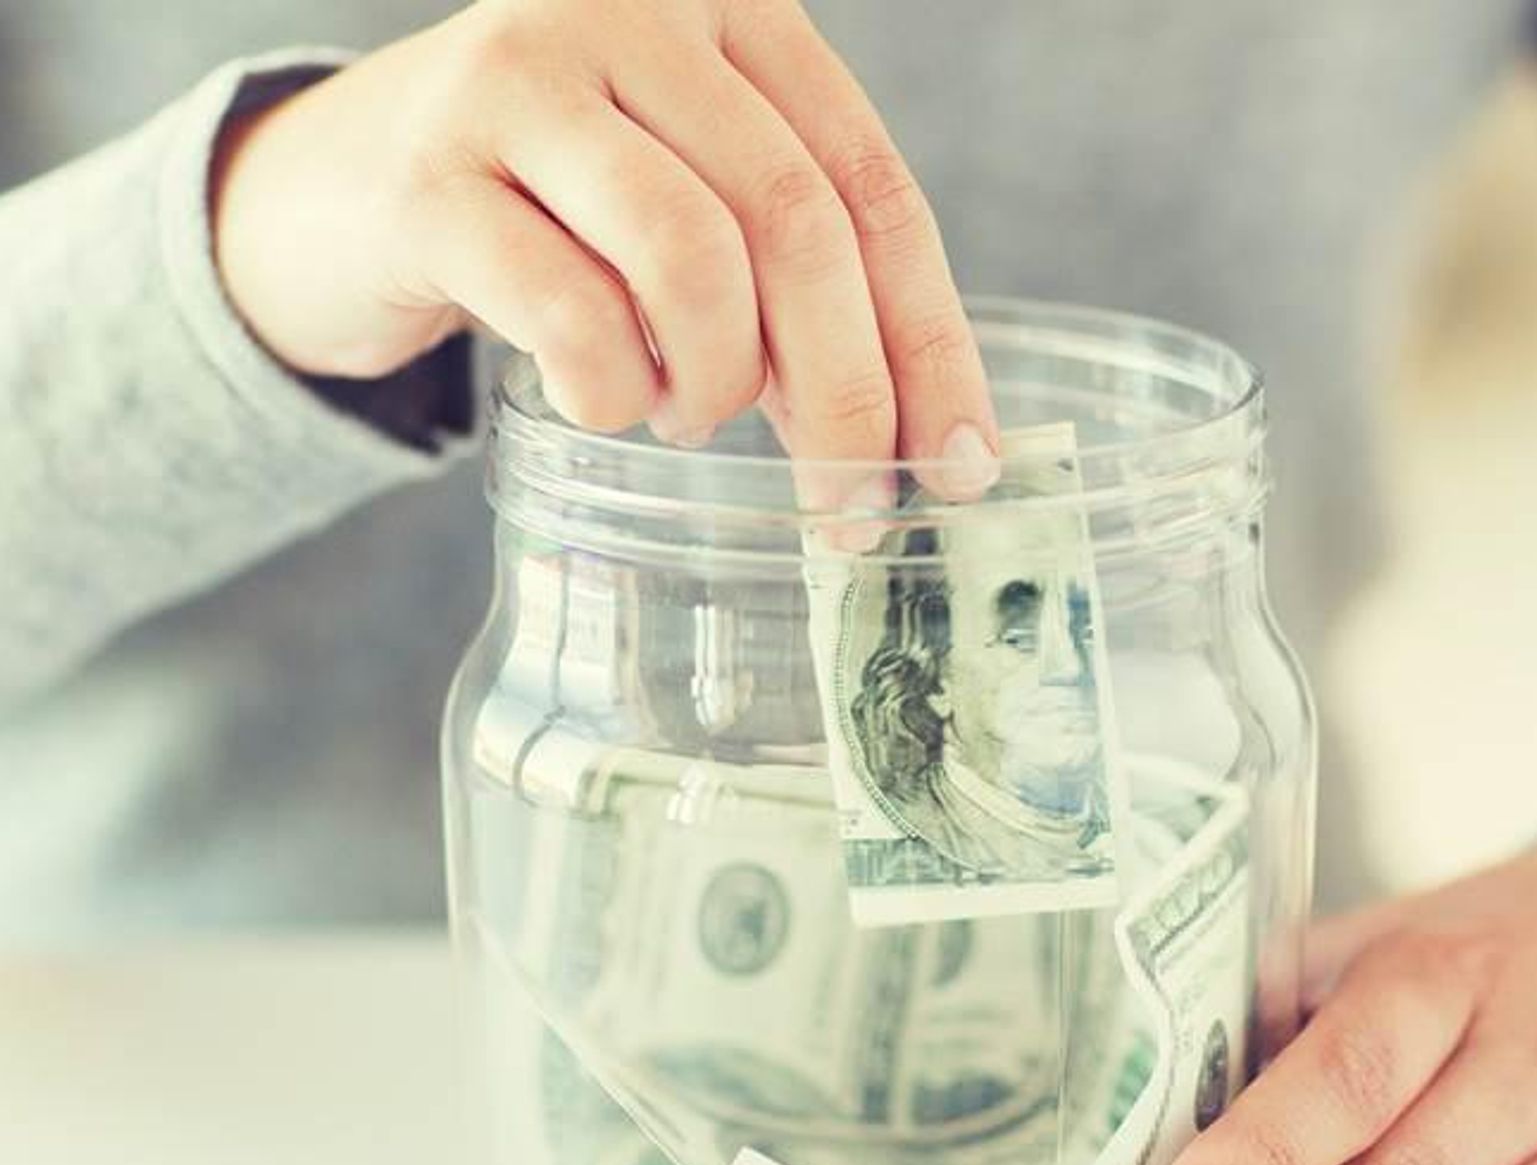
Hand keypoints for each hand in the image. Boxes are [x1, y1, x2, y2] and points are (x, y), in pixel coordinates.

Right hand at [211, 0, 998, 498]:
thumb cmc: (552, 215)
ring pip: (691, 256)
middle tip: (850, 503)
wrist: (333, 194)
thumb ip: (798, 282)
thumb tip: (930, 442)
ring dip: (716, 381)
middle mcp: (631, 14)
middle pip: (797, 222)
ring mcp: (519, 79)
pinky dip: (613, 391)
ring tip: (690, 413)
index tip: (963, 462)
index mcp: (730, 14)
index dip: (930, 339)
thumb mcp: (690, 206)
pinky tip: (608, 400)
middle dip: (846, 391)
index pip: (874, 186)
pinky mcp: (431, 175)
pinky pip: (570, 312)